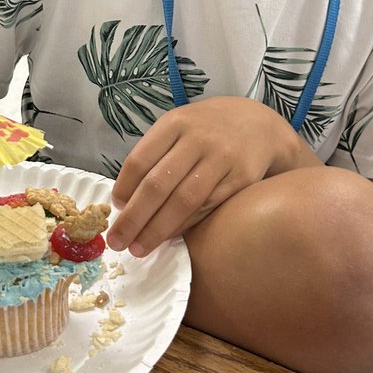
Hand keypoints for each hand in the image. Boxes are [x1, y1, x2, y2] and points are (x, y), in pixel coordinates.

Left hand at [107, 97, 318, 257]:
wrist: (257, 124)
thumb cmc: (206, 130)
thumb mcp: (178, 128)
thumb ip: (153, 156)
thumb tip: (125, 202)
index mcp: (174, 124)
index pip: (139, 161)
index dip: (123, 189)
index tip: (114, 210)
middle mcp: (198, 139)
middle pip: (158, 184)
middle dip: (133, 218)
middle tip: (117, 242)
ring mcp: (222, 159)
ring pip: (183, 201)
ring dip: (157, 229)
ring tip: (139, 248)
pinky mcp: (241, 178)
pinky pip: (207, 207)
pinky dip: (185, 225)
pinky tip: (170, 237)